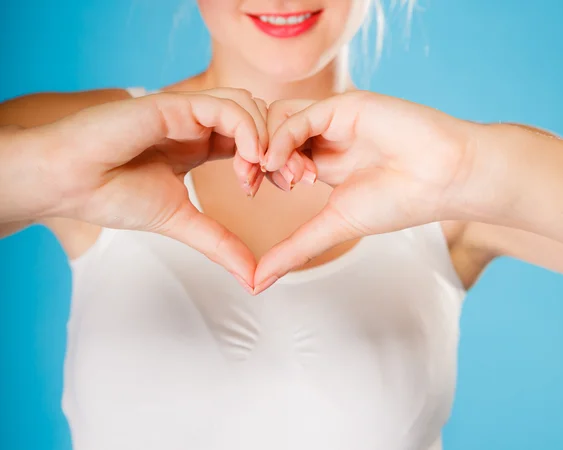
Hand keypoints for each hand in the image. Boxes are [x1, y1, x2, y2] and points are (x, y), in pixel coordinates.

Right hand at [13, 89, 268, 288]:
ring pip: (248, 105)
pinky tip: (248, 159)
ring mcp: (186, 110)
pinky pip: (226, 105)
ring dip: (265, 138)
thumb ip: (220, 243)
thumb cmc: (113, 196)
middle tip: (290, 180)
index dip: (276, 160)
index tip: (287, 187)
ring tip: (259, 175)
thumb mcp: (182, 222)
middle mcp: (197, 123)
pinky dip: (247, 129)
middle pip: (259, 117)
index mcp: (199, 145)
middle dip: (282, 146)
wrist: (69, 183)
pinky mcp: (174, 104)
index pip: (253, 140)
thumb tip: (253, 278)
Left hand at [254, 91, 473, 291]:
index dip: (254, 168)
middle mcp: (326, 135)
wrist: (444, 180)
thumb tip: (255, 284)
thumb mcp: (334, 226)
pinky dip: (283, 136)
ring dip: (268, 145)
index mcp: (323, 159)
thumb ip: (293, 249)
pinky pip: (302, 114)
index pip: (272, 152)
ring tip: (282, 178)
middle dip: (251, 156)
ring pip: (279, 115)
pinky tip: (282, 162)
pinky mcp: (347, 105)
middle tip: (251, 183)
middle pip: (268, 130)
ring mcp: (335, 117)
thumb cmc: (398, 202)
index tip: (247, 192)